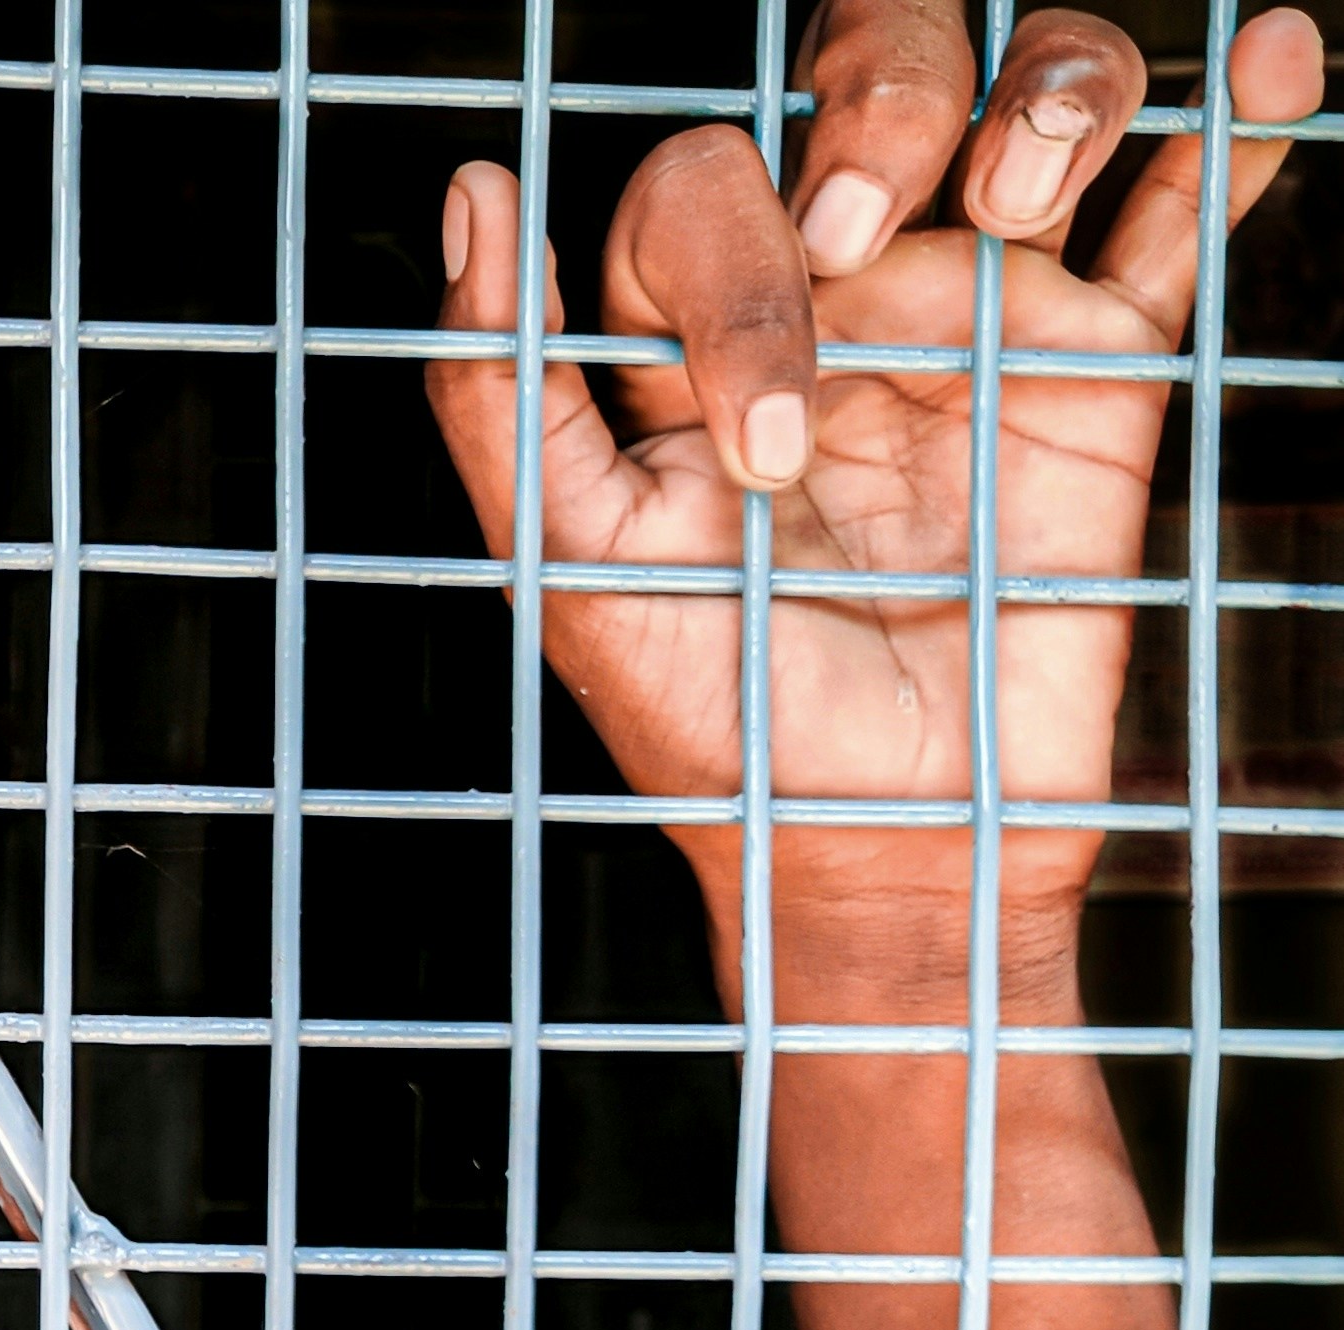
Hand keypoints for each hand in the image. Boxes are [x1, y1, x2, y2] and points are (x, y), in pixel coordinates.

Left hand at [423, 0, 1325, 965]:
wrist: (885, 846)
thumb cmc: (715, 726)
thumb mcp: (573, 569)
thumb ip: (502, 390)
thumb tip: (469, 193)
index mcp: (692, 329)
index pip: (701, 182)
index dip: (729, 262)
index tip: (772, 444)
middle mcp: (836, 290)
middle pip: (870, 71)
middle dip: (882, 96)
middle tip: (871, 227)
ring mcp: (977, 310)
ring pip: (1030, 98)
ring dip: (1050, 82)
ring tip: (1029, 187)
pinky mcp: (1106, 364)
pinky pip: (1185, 210)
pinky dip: (1238, 121)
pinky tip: (1274, 56)